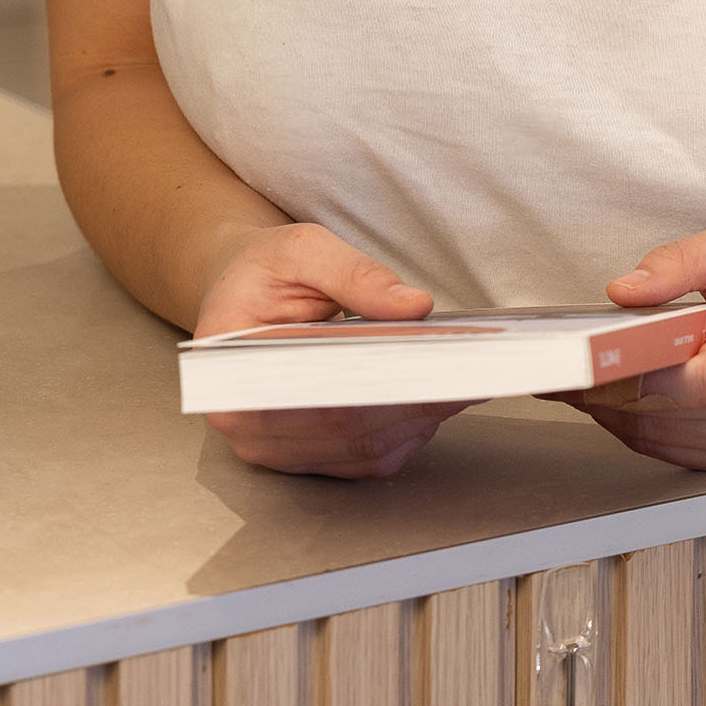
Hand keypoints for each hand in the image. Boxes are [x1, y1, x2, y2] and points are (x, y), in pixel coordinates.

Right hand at [196, 221, 466, 481]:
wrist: (243, 292)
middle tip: (472, 370)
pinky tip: (438, 397)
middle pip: (345, 427)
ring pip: (361, 448)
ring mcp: (276, 448)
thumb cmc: (265, 271)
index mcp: (233, 373)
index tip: (434, 363)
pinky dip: (407, 429)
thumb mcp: (302, 249)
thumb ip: (356, 274)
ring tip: (466, 380)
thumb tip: (415, 306)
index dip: (381, 383)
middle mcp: (248, 425)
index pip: (316, 391)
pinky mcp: (306, 456)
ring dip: (418, 418)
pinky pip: (365, 456)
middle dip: (414, 399)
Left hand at [573, 222, 705, 472]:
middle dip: (611, 390)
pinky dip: (640, 429)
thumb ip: (681, 262)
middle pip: (676, 412)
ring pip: (667, 439)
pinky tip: (619, 402)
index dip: (649, 374)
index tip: (603, 357)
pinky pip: (677, 454)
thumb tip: (623, 291)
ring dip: (616, 414)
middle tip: (565, 367)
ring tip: (583, 380)